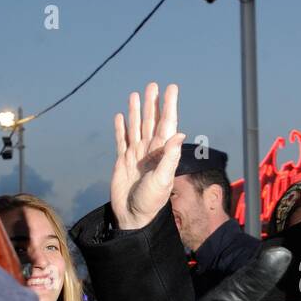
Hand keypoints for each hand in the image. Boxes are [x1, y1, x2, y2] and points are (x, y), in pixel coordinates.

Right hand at [111, 83, 184, 230]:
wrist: (132, 216)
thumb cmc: (151, 202)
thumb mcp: (163, 179)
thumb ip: (170, 157)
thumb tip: (180, 133)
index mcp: (162, 153)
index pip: (167, 124)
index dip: (169, 106)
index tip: (172, 89)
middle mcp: (150, 151)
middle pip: (150, 121)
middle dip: (152, 104)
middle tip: (152, 85)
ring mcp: (136, 155)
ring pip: (135, 127)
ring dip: (135, 111)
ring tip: (135, 95)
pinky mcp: (123, 161)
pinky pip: (121, 140)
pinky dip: (120, 128)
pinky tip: (120, 116)